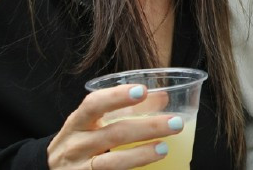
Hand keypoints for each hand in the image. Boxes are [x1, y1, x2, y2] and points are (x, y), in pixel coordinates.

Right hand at [47, 83, 187, 168]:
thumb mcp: (93, 123)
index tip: (142, 90)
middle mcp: (76, 146)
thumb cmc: (80, 141)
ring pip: (111, 163)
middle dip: (147, 128)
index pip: (93, 105)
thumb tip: (163, 97)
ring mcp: (79, 169)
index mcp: (77, 123)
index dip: (117, 97)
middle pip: (113, 135)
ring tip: (164, 148)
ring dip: (140, 155)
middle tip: (176, 123)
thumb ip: (124, 110)